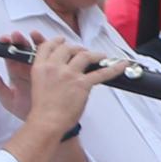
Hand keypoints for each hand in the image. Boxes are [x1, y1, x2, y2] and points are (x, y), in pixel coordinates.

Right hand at [4, 37, 121, 137]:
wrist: (47, 121)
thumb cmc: (43, 109)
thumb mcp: (38, 85)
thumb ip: (47, 74)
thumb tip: (60, 71)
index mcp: (40, 67)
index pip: (48, 47)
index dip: (57, 41)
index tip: (61, 41)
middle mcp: (54, 67)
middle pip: (67, 48)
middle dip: (77, 48)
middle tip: (83, 52)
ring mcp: (69, 74)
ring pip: (84, 55)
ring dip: (94, 54)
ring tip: (100, 56)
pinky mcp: (82, 83)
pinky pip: (102, 73)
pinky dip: (114, 68)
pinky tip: (122, 65)